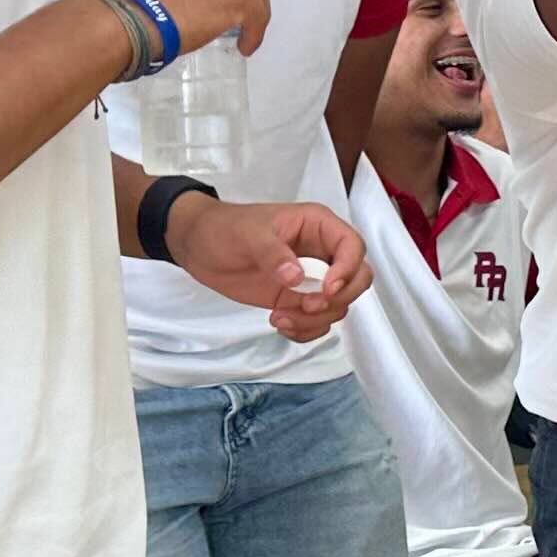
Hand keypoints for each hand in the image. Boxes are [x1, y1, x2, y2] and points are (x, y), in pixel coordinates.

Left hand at [169, 196, 372, 339]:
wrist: (199, 247)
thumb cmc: (224, 229)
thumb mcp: (248, 235)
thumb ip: (274, 254)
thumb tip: (297, 278)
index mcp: (317, 226)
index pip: (353, 246)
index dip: (348, 270)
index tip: (327, 289)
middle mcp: (321, 253)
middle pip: (357, 279)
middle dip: (338, 299)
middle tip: (308, 306)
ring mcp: (311, 279)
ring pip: (338, 306)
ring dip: (315, 320)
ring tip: (279, 317)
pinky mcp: (297, 300)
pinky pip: (317, 322)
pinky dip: (305, 330)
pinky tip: (279, 324)